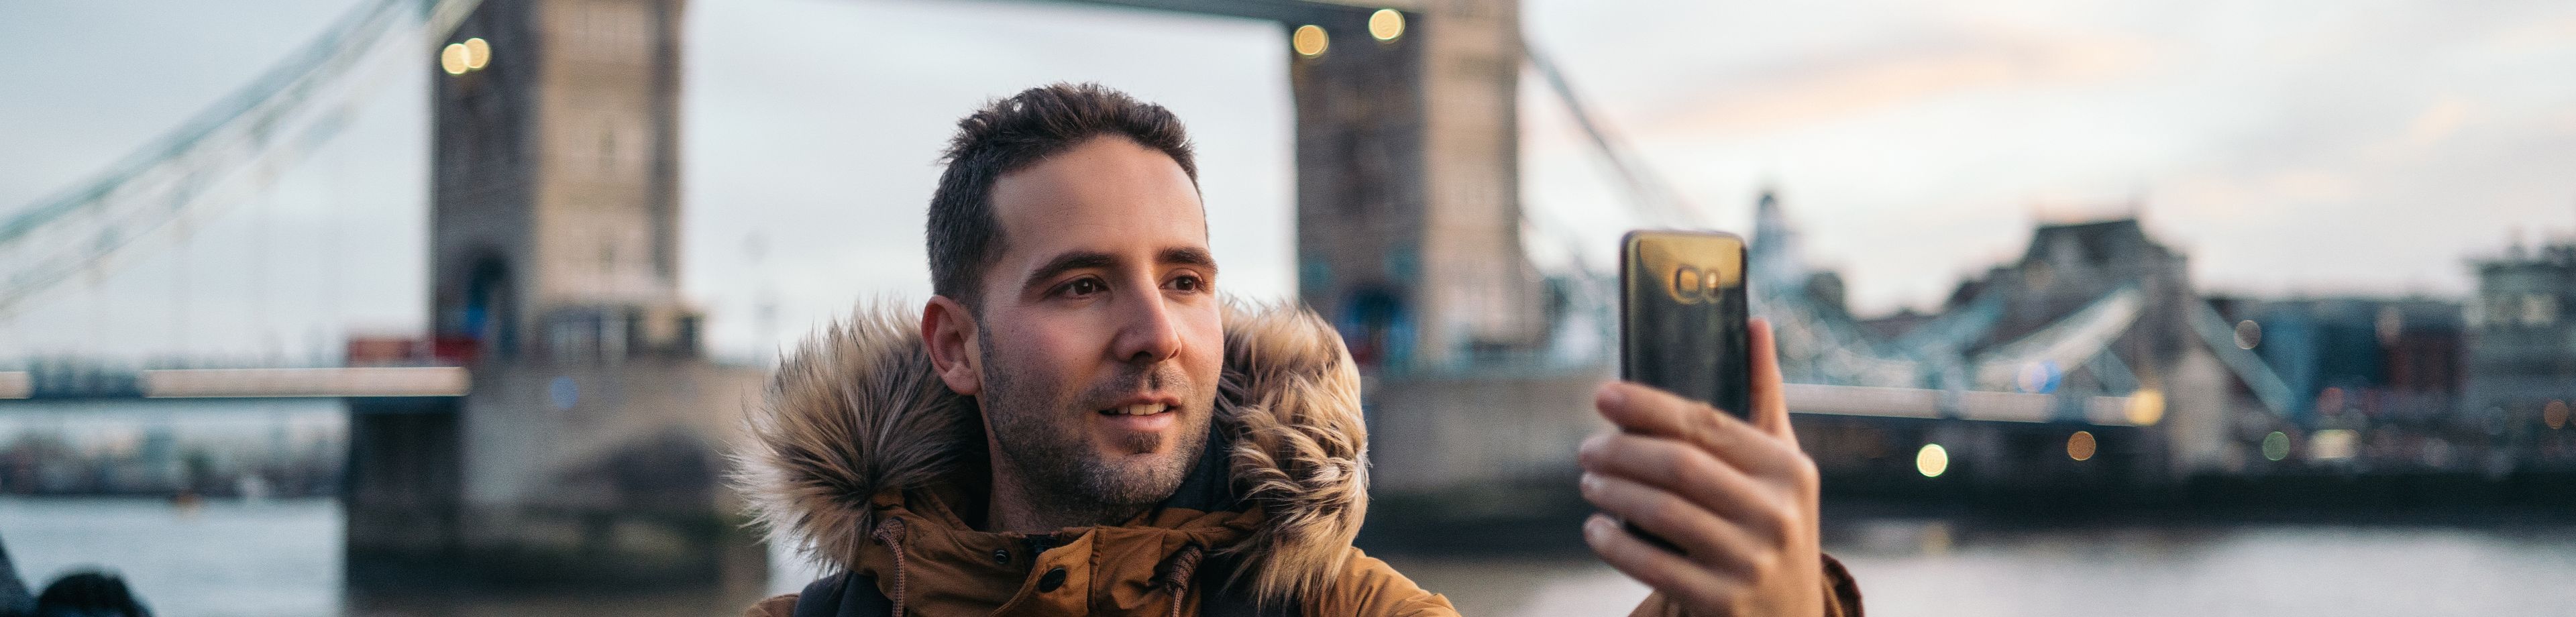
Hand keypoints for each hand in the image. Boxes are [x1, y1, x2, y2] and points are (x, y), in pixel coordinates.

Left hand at [1579, 318, 1823, 616]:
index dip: (1648, 406)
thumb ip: (1764, 398)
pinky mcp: (1725, 602)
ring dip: (1612, 492)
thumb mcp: (1781, 467)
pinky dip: (1615, 544)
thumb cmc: (1772, 525)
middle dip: (1621, 452)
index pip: (1707, 424)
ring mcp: (1752, 562)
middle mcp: (1776, 513)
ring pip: (1662, 512)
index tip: (1603, 395)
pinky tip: (1596, 530)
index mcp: (1787, 469)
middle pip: (1678, 466)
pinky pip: (1653, 565)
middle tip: (1586, 449)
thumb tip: (1754, 323)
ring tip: (1589, 482)